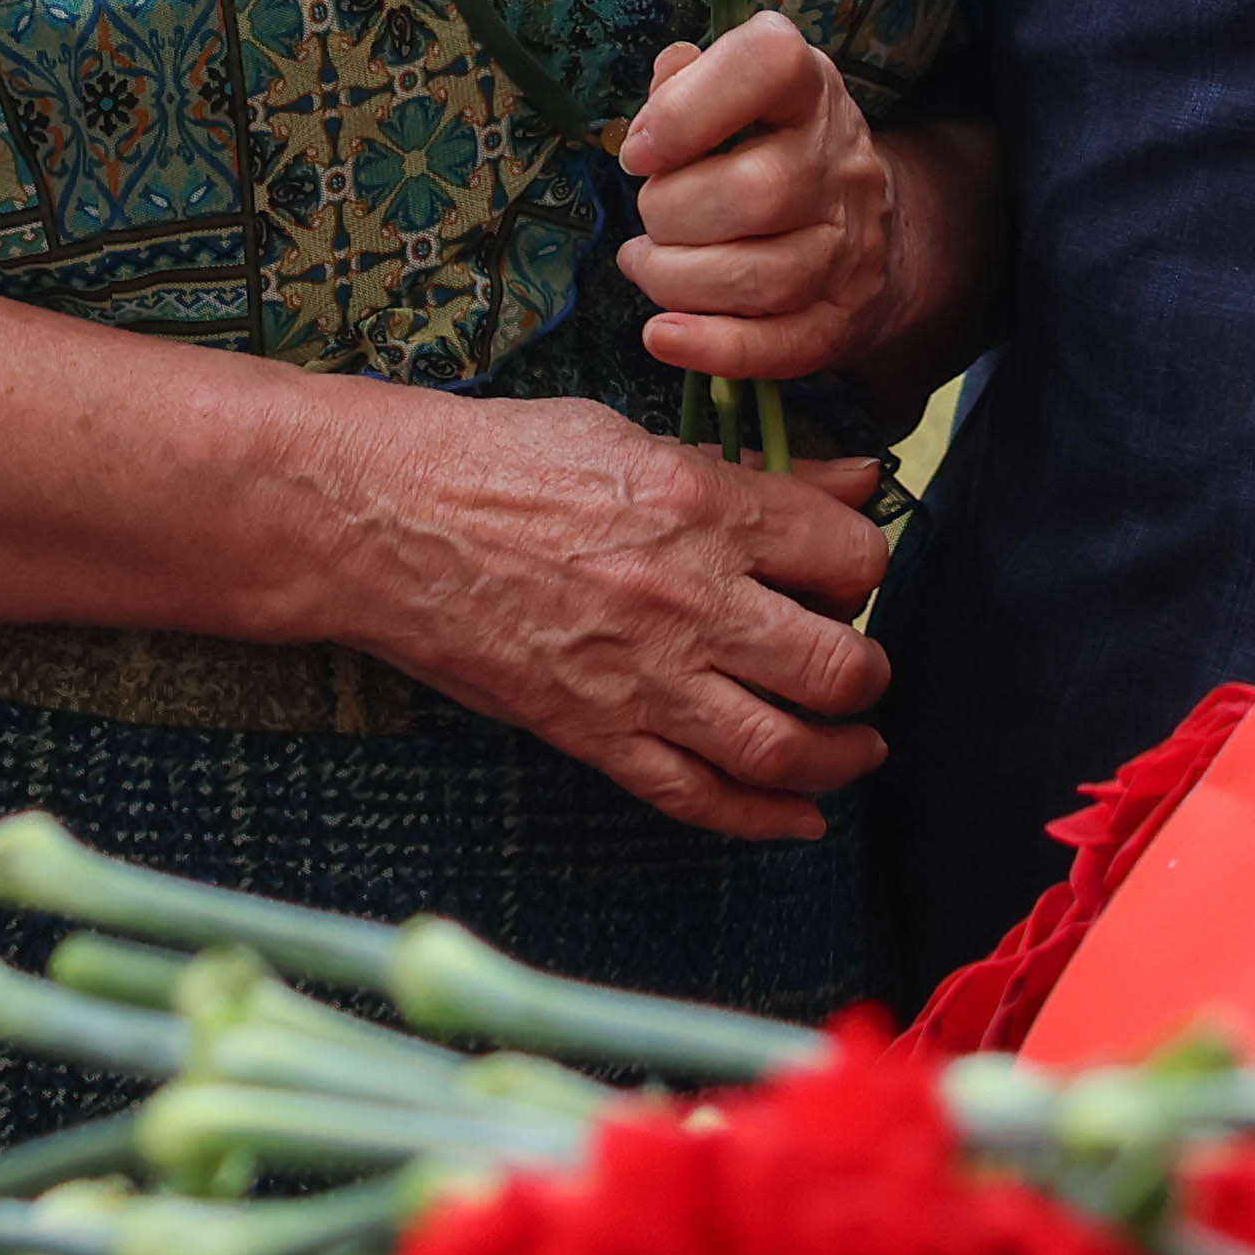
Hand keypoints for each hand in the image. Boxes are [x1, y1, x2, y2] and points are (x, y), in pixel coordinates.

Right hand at [320, 390, 891, 839]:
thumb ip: (753, 469)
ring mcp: (644, 678)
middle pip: (840, 666)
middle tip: (859, 668)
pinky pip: (701, 799)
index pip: (850, 556)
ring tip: (855, 748)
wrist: (387, 519)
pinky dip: (764, 820)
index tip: (847, 572)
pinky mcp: (596, 735)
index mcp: (704, 508)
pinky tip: (799, 817)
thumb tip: (855, 479)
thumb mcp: (632, 434)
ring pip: (787, 748)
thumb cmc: (499, 460)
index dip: (863, 566)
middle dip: (867, 674)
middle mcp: (690, 599)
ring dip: (841, 756)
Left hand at [614, 14, 897, 385]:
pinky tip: (662, 336)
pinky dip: (711, 348)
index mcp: (811, 88)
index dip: (686, 109)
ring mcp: (849, 247)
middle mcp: (841, 163)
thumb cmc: (773, 147)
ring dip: (675, 280)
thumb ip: (690, 80)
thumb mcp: (743, 94)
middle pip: (753, 192)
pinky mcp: (840, 320)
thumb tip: (664, 79)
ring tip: (647, 265)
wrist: (866, 226)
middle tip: (651, 216)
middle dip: (669, 212)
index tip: (640, 150)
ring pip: (759, 278)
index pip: (767, 67)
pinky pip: (777, 347)